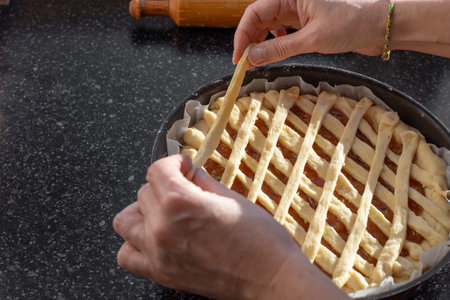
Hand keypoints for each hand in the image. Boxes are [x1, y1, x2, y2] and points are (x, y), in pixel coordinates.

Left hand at [113, 155, 347, 298]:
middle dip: (163, 185)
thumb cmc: (261, 240)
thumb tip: (191, 176)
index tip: (183, 166)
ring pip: (125, 221)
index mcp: (181, 202)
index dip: (173, 163)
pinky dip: (135, 242)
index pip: (157, 171)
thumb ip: (204, 185)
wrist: (271, 278)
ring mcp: (159, 254)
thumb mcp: (233, 199)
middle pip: (143, 193)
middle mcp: (162, 228)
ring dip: (142, 211)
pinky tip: (155, 236)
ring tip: (163, 210)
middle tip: (183, 187)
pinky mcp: (162, 274)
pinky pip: (128, 255)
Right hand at [233, 0, 386, 65]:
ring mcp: (298, 9)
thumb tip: (252, 58)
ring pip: (268, 24)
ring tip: (258, 61)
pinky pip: (281, 29)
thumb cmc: (352, 22)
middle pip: (259, 18)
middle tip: (246, 64)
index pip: (255, 12)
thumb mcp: (313, 39)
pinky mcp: (304, 19)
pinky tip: (277, 50)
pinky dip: (275, 41)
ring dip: (261, 42)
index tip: (239, 57)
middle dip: (250, 40)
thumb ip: (280, 49)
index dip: (242, 35)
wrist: (379, 25)